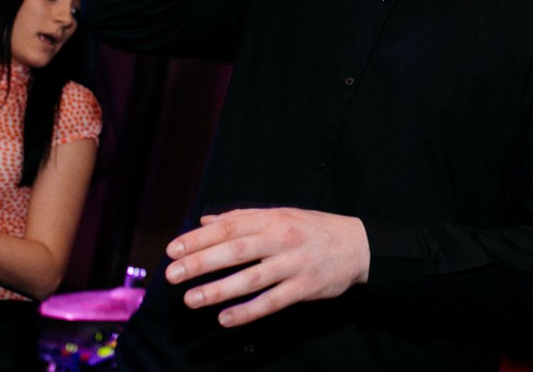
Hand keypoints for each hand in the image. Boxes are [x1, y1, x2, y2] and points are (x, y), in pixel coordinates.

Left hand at [165, 207, 369, 326]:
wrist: (360, 245)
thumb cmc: (313, 229)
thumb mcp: (280, 215)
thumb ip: (242, 218)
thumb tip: (205, 221)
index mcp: (271, 218)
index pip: (229, 226)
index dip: (199, 238)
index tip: (173, 249)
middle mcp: (281, 238)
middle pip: (236, 250)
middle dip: (202, 262)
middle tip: (172, 274)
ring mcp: (293, 264)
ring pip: (251, 278)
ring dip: (219, 290)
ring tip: (191, 299)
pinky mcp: (305, 287)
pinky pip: (273, 302)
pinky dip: (248, 311)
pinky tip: (226, 319)